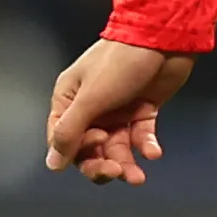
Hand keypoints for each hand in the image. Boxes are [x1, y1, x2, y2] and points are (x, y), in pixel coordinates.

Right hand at [45, 38, 195, 185]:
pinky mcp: (142, 109)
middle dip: (102, 164)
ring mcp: (117, 109)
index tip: (98, 143)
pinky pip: (140, 136)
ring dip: (125, 163)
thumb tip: (52, 165)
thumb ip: (70, 131)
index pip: (63, 140)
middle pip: (89, 149)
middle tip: (118, 172)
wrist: (164, 38)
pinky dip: (146, 146)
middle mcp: (90, 108)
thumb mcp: (91, 98)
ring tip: (137, 178)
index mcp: (68, 100)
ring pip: (116, 147)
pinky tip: (154, 152)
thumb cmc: (121, 62)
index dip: (78, 151)